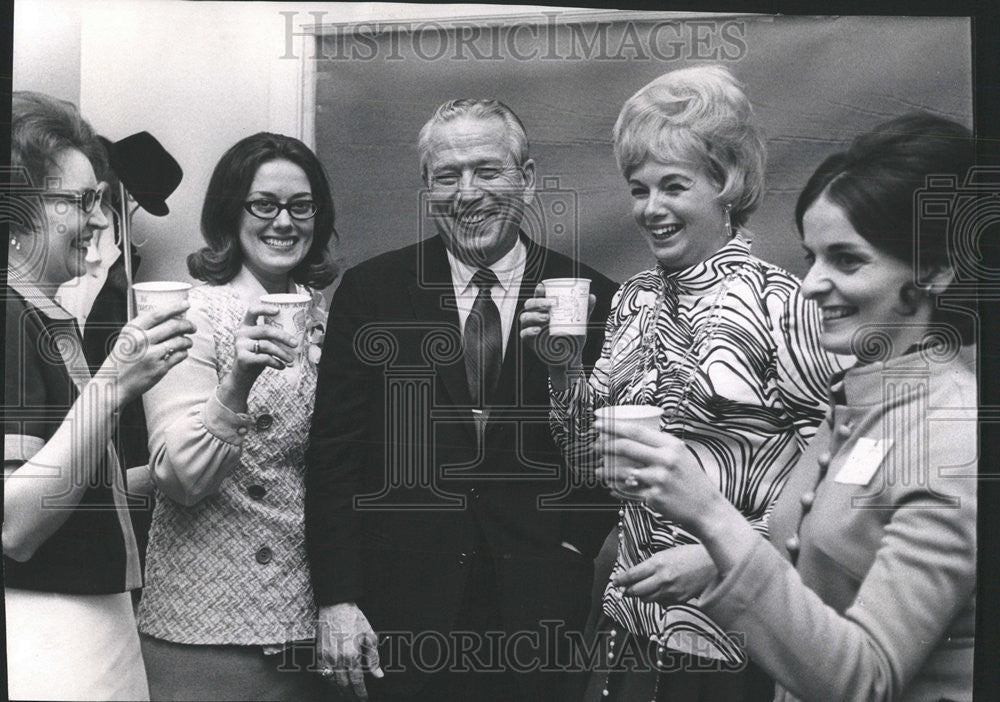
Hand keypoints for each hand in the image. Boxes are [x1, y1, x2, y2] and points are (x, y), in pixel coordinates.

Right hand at [102, 301, 194, 405]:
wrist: (114, 384)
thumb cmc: (122, 360)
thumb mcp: (126, 339)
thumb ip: (143, 329)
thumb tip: (169, 318)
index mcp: (132, 330)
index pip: (158, 314)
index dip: (175, 308)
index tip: (186, 304)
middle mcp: (141, 340)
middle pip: (173, 326)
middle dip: (187, 325)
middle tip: (193, 327)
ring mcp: (151, 354)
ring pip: (179, 341)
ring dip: (187, 341)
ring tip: (187, 342)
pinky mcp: (159, 368)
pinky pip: (180, 355)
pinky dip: (184, 353)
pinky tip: (182, 353)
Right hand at [220, 305, 299, 400]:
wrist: (242, 376)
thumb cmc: (257, 356)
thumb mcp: (261, 342)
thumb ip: (270, 336)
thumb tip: (295, 336)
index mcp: (245, 325)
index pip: (252, 311)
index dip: (265, 309)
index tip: (278, 311)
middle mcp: (240, 333)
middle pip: (265, 330)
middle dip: (283, 337)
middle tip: (295, 344)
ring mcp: (240, 345)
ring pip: (267, 345)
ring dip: (282, 353)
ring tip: (291, 360)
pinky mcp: (242, 358)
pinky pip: (264, 358)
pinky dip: (276, 362)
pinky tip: (282, 366)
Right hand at [316, 603, 382, 700]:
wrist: (335, 606)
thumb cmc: (353, 618)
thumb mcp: (369, 635)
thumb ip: (373, 657)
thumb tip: (378, 673)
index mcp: (352, 655)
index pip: (357, 681)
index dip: (361, 692)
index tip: (364, 698)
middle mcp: (338, 659)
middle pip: (344, 685)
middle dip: (350, 694)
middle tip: (355, 698)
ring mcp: (326, 657)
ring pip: (332, 681)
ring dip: (339, 690)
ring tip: (345, 694)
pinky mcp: (319, 653)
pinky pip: (321, 673)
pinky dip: (327, 680)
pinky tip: (333, 682)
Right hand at [519, 283, 594, 380]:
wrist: (570, 357)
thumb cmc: (572, 337)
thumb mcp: (580, 323)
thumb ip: (585, 310)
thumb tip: (591, 297)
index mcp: (546, 310)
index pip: (539, 297)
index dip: (538, 291)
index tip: (542, 287)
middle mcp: (536, 317)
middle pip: (529, 304)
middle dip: (537, 302)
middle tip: (550, 304)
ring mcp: (531, 328)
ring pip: (524, 317)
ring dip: (534, 315)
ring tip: (546, 318)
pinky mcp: (530, 341)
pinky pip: (523, 334)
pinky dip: (529, 331)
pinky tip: (538, 330)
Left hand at [594, 420, 725, 530]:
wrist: (706, 508)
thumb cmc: (691, 480)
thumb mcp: (681, 455)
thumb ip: (659, 446)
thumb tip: (629, 436)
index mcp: (671, 445)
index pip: (636, 431)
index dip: (613, 426)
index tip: (598, 423)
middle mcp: (665, 460)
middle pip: (626, 447)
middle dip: (604, 445)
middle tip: (595, 446)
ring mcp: (659, 480)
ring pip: (622, 471)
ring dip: (605, 470)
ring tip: (598, 470)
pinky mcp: (654, 498)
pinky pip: (627, 491)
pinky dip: (616, 489)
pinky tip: (610, 487)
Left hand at [612, 544, 716, 605]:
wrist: (713, 565)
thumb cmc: (692, 555)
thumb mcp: (668, 554)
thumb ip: (652, 564)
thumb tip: (639, 573)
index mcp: (658, 564)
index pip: (632, 575)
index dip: (620, 580)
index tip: (615, 582)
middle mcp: (662, 579)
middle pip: (636, 591)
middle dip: (628, 591)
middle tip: (625, 589)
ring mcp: (671, 591)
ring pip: (647, 599)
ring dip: (641, 596)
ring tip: (641, 591)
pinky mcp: (679, 599)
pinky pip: (661, 602)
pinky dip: (657, 598)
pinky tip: (659, 592)